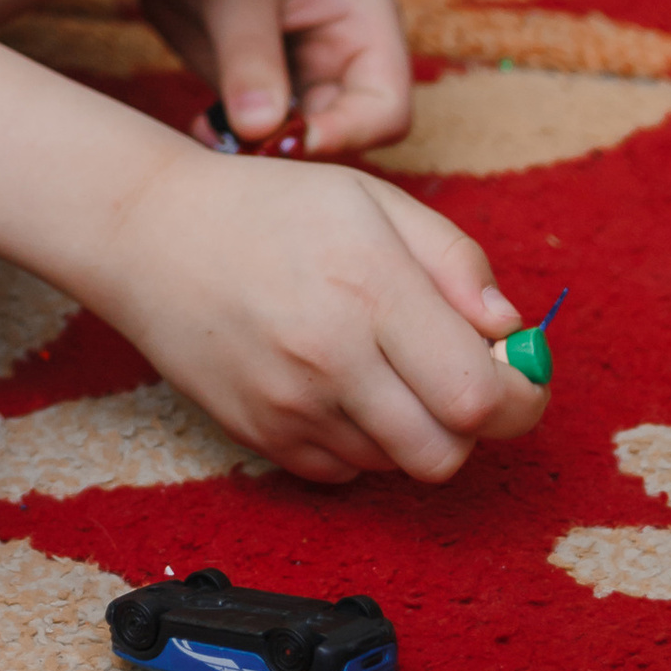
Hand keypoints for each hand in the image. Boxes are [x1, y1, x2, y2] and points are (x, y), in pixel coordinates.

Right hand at [98, 137, 548, 481]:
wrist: (150, 233)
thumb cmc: (268, 207)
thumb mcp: (372, 199)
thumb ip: (455, 261)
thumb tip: (509, 332)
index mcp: (370, 287)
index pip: (480, 395)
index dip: (519, 396)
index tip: (516, 374)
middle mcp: (331, 356)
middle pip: (447, 453)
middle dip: (469, 423)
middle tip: (452, 375)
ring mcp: (291, 406)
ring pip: (399, 465)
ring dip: (412, 427)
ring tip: (380, 365)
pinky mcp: (261, 438)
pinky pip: (347, 471)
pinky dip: (360, 439)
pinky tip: (336, 383)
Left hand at [134, 0, 410, 159]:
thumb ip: (249, 61)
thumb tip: (261, 130)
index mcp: (366, 22)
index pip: (387, 108)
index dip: (348, 135)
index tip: (290, 142)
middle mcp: (350, 54)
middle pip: (350, 135)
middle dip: (298, 147)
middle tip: (241, 147)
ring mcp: (311, 72)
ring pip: (306, 140)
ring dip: (264, 150)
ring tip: (211, 133)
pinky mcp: (274, 85)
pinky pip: (270, 132)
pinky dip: (242, 140)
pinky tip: (203, 126)